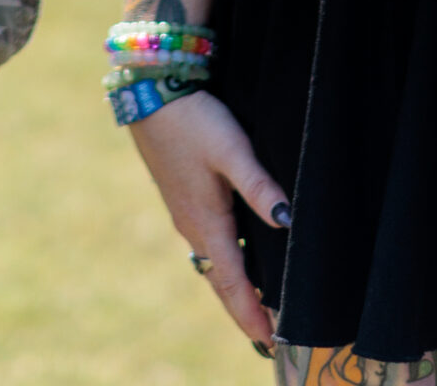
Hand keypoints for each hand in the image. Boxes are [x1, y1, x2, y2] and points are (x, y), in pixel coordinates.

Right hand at [130, 90, 289, 348]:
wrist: (150, 94)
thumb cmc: (193, 120)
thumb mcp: (231, 149)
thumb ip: (257, 184)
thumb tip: (286, 219)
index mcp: (206, 222)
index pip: (233, 282)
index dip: (252, 314)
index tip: (270, 343)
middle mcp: (193, 227)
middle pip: (221, 282)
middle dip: (243, 311)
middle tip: (267, 339)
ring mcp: (185, 215)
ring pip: (213, 265)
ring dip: (233, 290)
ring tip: (255, 309)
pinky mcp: (183, 200)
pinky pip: (206, 247)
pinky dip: (223, 266)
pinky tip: (235, 261)